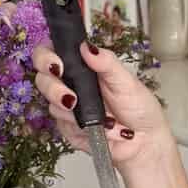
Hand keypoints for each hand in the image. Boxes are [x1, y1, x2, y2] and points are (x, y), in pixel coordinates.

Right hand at [32, 42, 171, 169]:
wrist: (145, 141)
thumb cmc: (139, 108)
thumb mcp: (127, 81)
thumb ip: (107, 63)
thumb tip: (87, 46)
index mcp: (84, 67)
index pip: (52, 53)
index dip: (46, 57)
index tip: (56, 65)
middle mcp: (72, 85)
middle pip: (43, 79)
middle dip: (53, 88)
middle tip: (71, 97)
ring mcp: (68, 108)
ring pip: (51, 105)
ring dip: (74, 113)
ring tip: (102, 118)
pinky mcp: (69, 129)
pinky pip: (63, 127)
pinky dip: (82, 128)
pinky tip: (100, 129)